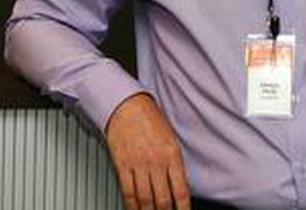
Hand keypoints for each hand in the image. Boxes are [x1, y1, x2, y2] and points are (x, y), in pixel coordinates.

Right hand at [105, 93, 190, 209]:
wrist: (127, 105)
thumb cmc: (149, 118)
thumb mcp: (171, 139)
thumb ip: (174, 163)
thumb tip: (177, 186)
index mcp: (172, 155)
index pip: (180, 191)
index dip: (183, 209)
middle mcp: (156, 161)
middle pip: (163, 199)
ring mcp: (138, 164)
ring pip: (145, 199)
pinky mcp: (122, 164)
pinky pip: (128, 191)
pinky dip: (132, 205)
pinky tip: (135, 209)